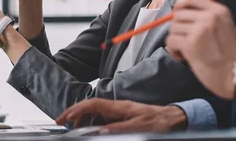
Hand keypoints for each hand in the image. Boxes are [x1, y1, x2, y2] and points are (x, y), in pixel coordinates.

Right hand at [56, 99, 186, 133]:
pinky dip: (93, 123)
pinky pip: (103, 117)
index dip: (76, 110)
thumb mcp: (138, 128)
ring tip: (76, 129)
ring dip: (84, 120)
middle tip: (64, 124)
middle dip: (75, 114)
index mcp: (119, 107)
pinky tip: (91, 130)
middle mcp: (117, 107)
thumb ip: (117, 128)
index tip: (65, 118)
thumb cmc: (158, 122)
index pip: (92, 104)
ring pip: (95, 112)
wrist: (172, 119)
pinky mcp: (122, 116)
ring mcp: (119, 111)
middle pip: (90, 107)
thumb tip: (99, 131)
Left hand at [166, 0, 235, 99]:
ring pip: (173, 28)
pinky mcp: (190, 44)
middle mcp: (209, 17)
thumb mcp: (227, 28)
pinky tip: (183, 56)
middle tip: (185, 40)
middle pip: (178, 14)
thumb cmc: (231, 56)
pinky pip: (171, 41)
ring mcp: (199, 30)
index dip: (180, 5)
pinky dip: (173, 50)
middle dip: (178, 28)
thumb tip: (184, 12)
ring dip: (176, 40)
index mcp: (219, 11)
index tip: (178, 13)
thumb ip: (210, 18)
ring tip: (186, 50)